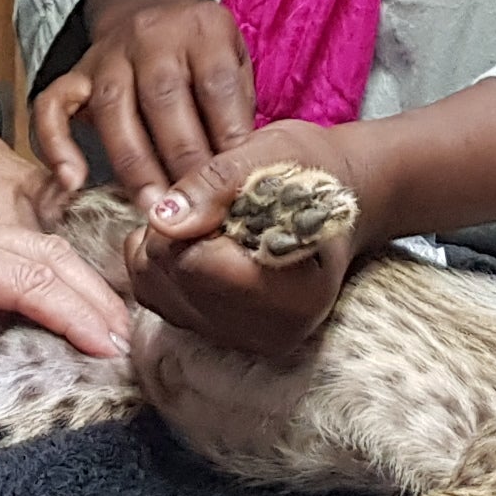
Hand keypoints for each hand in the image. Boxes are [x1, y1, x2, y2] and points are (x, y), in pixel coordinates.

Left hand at [0, 199, 129, 382]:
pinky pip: (24, 261)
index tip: (108, 349)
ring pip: (42, 253)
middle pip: (45, 254)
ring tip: (114, 338)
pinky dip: (57, 290)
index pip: (23, 276)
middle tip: (128, 344)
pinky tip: (82, 323)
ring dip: (80, 294)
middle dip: (91, 299)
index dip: (71, 314)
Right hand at [31, 0, 251, 201]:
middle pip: (164, 97)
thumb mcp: (237, 66)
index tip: (232, 182)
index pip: (217, 84)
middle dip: (181, 158)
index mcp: (203, 27)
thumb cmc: (205, 62)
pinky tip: (72, 181)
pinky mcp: (74, 73)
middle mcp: (152, 33)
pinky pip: (52, 106)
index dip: (227, 136)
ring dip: (133, 164)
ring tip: (152, 207)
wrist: (155, 18)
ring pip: (114, 107)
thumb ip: (239, 110)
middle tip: (194, 206)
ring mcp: (108, 53)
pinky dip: (56, 144)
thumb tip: (239, 174)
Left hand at [114, 118, 363, 352]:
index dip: (192, 218)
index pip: (197, 264)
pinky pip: (156, 297)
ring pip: (155, 289)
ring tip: (213, 223)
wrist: (340, 201)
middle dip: (177, 232)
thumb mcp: (274, 154)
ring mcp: (242, 341)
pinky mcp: (218, 337)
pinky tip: (199, 241)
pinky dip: (164, 262)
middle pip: (171, 280)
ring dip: (167, 245)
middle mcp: (269, 333)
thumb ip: (217, 184)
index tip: (221, 195)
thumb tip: (163, 221)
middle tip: (219, 206)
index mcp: (295, 296)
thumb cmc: (314, 171)